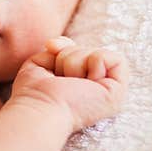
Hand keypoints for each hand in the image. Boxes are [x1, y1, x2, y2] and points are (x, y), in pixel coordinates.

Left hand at [9, 37, 128, 133]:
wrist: (40, 107)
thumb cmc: (34, 92)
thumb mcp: (41, 63)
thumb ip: (55, 50)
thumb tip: (57, 44)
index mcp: (78, 86)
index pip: (79, 52)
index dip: (64, 46)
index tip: (51, 48)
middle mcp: (95, 90)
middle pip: (86, 50)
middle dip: (67, 57)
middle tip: (60, 78)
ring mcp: (108, 93)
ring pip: (99, 53)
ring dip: (75, 63)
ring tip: (69, 84)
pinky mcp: (117, 93)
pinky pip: (115, 59)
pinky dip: (95, 62)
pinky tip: (85, 83)